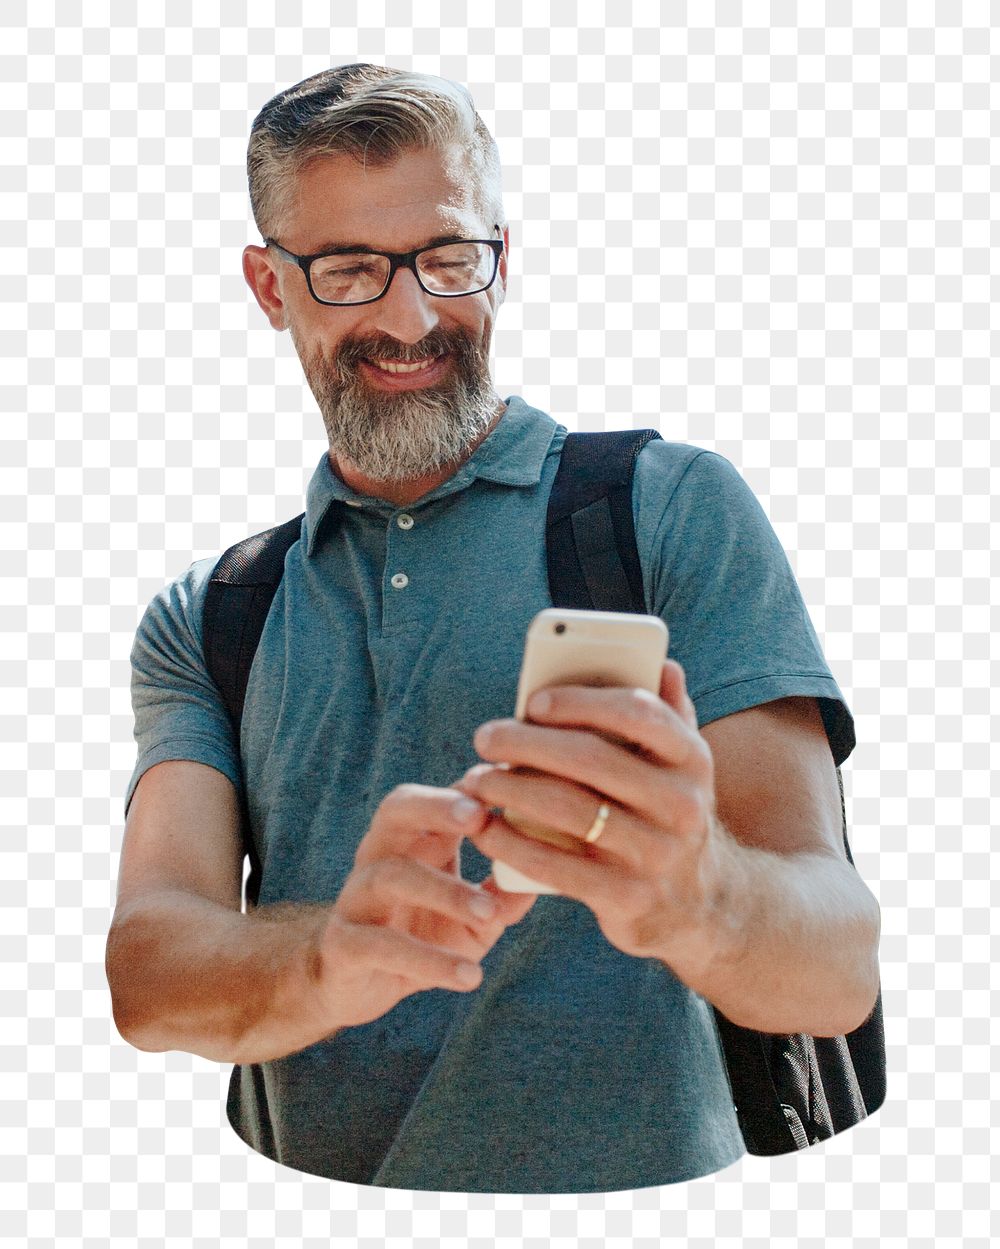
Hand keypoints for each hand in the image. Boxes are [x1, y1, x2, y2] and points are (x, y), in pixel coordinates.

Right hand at [316, 784, 535, 1029]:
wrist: (351, 985)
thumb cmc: (424, 936)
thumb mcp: (473, 921)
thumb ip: (505, 898)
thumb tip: (549, 877)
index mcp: (416, 841)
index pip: (442, 797)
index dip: (473, 787)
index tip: (513, 785)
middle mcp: (381, 856)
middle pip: (397, 809)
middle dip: (437, 806)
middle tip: (480, 818)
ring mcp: (356, 897)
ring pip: (390, 875)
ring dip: (444, 891)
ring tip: (490, 916)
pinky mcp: (342, 944)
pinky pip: (379, 945)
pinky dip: (427, 960)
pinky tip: (469, 976)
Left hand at [461, 660, 738, 974]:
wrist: (700, 905)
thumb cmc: (667, 814)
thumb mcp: (680, 766)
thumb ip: (668, 714)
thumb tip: (663, 663)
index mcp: (692, 758)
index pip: (637, 712)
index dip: (581, 701)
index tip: (533, 700)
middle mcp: (681, 804)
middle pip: (592, 759)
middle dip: (527, 743)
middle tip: (485, 737)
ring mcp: (656, 854)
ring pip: (568, 810)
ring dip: (511, 789)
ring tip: (476, 778)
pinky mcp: (627, 898)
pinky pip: (557, 867)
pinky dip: (513, 844)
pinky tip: (486, 829)